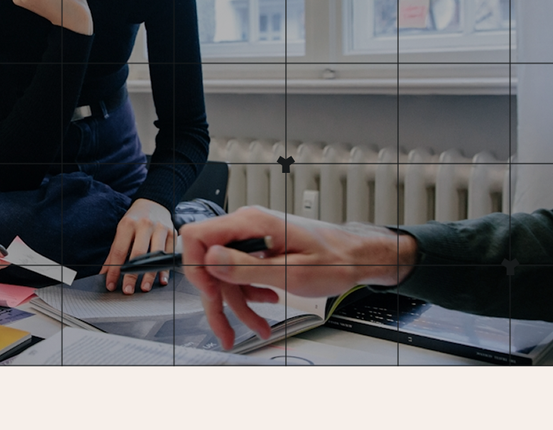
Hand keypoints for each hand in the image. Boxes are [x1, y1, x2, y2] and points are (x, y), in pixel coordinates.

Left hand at [100, 198, 174, 293]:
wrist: (154, 202)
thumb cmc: (135, 219)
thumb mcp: (122, 230)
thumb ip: (114, 252)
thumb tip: (104, 272)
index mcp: (128, 224)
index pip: (119, 251)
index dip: (114, 270)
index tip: (111, 285)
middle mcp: (144, 225)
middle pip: (137, 254)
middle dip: (132, 275)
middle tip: (128, 290)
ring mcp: (160, 229)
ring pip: (155, 256)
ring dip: (150, 274)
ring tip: (144, 287)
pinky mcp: (172, 233)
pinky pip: (168, 254)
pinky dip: (165, 269)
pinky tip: (161, 279)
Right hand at [179, 207, 415, 349]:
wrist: (355, 257)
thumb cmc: (334, 260)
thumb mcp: (290, 272)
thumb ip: (247, 267)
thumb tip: (210, 259)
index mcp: (251, 223)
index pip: (198, 236)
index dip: (197, 268)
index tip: (211, 294)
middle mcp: (246, 226)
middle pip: (209, 263)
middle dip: (218, 300)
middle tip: (226, 329)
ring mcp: (251, 237)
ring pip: (225, 274)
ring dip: (238, 303)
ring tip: (258, 325)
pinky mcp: (257, 248)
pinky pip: (240, 273)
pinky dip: (249, 294)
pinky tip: (266, 302)